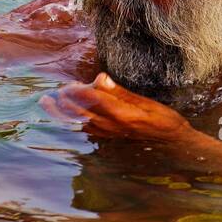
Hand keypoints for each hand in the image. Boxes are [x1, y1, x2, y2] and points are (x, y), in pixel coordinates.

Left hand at [40, 73, 191, 144]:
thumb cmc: (163, 120)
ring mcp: (109, 135)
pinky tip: (65, 117)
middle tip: (52, 94)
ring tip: (48, 103)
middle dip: (63, 103)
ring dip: (62, 114)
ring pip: (78, 123)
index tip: (66, 85)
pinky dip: (72, 123)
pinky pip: (85, 130)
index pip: (91, 100)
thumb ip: (120, 92)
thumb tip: (99, 78)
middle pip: (79, 114)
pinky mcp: (109, 139)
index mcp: (121, 114)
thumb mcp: (145, 102)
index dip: (76, 92)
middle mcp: (111, 126)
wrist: (173, 144)